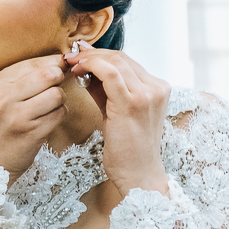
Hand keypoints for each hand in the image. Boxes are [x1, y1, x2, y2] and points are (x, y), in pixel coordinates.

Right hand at [0, 55, 66, 180]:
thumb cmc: (0, 127)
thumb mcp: (1, 98)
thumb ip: (25, 79)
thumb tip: (61, 61)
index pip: (35, 62)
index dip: (53, 64)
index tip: (58, 71)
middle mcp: (4, 96)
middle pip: (49, 74)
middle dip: (59, 81)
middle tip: (53, 90)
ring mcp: (17, 115)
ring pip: (58, 94)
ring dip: (60, 101)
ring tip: (47, 109)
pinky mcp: (32, 132)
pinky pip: (60, 114)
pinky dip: (59, 116)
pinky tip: (47, 122)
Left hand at [66, 46, 170, 195]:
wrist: (138, 174)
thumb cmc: (127, 148)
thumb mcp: (116, 111)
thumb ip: (104, 89)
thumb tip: (86, 68)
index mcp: (158, 88)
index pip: (127, 61)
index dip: (100, 54)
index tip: (80, 54)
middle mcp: (157, 88)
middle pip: (121, 57)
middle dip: (92, 53)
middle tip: (71, 56)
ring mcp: (147, 94)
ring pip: (116, 61)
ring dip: (89, 58)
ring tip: (72, 63)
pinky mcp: (132, 103)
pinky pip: (110, 73)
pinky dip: (92, 66)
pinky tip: (79, 71)